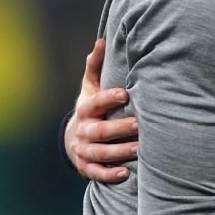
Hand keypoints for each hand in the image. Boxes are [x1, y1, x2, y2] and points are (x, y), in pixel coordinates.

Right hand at [64, 38, 139, 182]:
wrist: (73, 139)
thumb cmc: (90, 108)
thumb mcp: (89, 88)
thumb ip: (96, 66)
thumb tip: (102, 39)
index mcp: (85, 109)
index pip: (95, 102)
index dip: (108, 98)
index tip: (125, 94)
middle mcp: (83, 130)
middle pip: (99, 131)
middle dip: (119, 129)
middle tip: (140, 125)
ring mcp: (83, 150)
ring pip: (99, 153)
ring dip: (119, 152)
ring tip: (139, 150)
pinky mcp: (85, 167)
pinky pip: (96, 173)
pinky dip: (109, 174)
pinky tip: (126, 173)